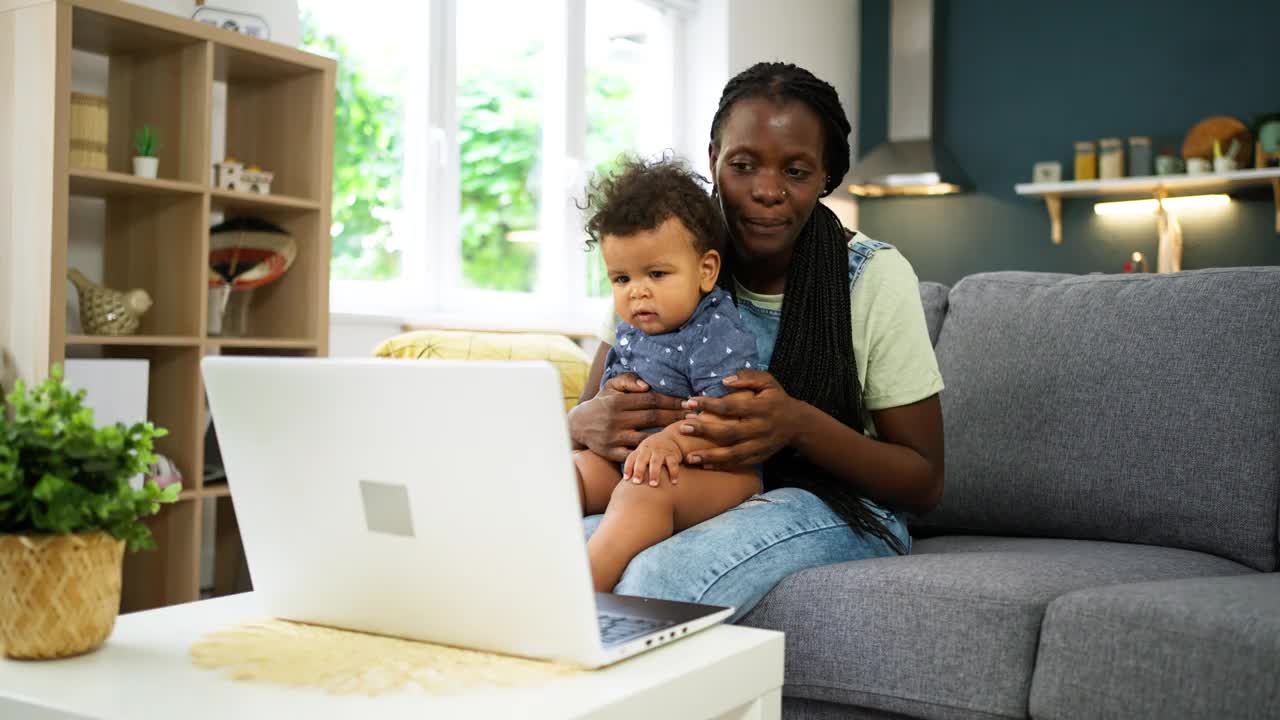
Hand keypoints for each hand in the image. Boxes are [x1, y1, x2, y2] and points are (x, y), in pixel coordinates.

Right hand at [568, 373, 685, 462]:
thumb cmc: (601, 404)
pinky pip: (635, 454)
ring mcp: (614, 437)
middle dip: (675, 416)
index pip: (651, 399)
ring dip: (667, 436)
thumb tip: (647, 385)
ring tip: (685, 433)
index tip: (689, 402)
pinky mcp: (612, 453)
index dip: (672, 401)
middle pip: (653, 417)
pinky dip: (649, 453)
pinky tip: (666, 452)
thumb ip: (628, 381)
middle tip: (695, 417)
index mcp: (619, 401)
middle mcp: (617, 419)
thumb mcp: (610, 387)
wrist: (576, 426)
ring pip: (646, 437)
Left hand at [623, 433, 683, 486]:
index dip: (628, 468)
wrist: (670, 437)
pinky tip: (674, 482)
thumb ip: (634, 465)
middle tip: (637, 483)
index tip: (626, 479)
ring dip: (654, 473)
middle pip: (642, 460)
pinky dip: (673, 472)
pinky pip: (673, 463)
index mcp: (640, 451)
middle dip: (639, 471)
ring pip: (656, 461)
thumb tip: (624, 483)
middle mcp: (649, 450)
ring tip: (654, 484)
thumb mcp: (642, 453)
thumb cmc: (652, 451)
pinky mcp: (672, 454)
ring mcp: (660, 452)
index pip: (631, 459)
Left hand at [678, 370, 800, 467]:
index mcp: (761, 408)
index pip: (731, 407)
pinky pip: (739, 463)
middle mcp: (760, 428)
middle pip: (729, 432)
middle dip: (704, 430)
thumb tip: (724, 380)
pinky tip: (705, 465)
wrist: (798, 424)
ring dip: (710, 456)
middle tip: (683, 427)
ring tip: (689, 457)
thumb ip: (748, 377)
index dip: (709, 405)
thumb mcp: (768, 382)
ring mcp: (760, 445)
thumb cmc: (777, 399)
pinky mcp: (760, 456)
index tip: (689, 402)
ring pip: (733, 453)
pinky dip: (722, 466)